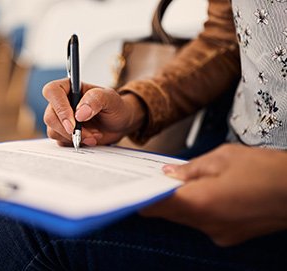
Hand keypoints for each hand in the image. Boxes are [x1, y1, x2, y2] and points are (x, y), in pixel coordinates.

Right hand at [42, 78, 144, 145]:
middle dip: (69, 130)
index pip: (52, 91)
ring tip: (94, 135)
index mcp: (69, 87)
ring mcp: (60, 118)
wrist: (119, 123)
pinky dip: (75, 143)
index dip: (60, 108)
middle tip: (88, 134)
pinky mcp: (63, 133)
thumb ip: (96, 99)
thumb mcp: (110, 98)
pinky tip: (89, 139)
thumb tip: (80, 113)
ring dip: (74, 137)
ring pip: (53, 131)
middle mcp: (61, 102)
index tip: (73, 123)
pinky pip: (60, 141)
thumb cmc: (114, 106)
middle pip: (50, 116)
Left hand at [141, 144, 286, 245]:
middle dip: (159, 196)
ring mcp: (219, 233)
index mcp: (200, 203)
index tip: (131, 187)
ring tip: (181, 181)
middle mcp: (207, 224)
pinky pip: (203, 222)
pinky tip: (205, 192)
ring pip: (185, 218)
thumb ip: (190, 168)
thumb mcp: (223, 157)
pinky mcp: (230, 236)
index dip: (140, 196)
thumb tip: (167, 174)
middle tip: (152, 178)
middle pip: (168, 213)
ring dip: (179, 202)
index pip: (155, 206)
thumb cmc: (267, 170)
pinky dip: (198, 208)